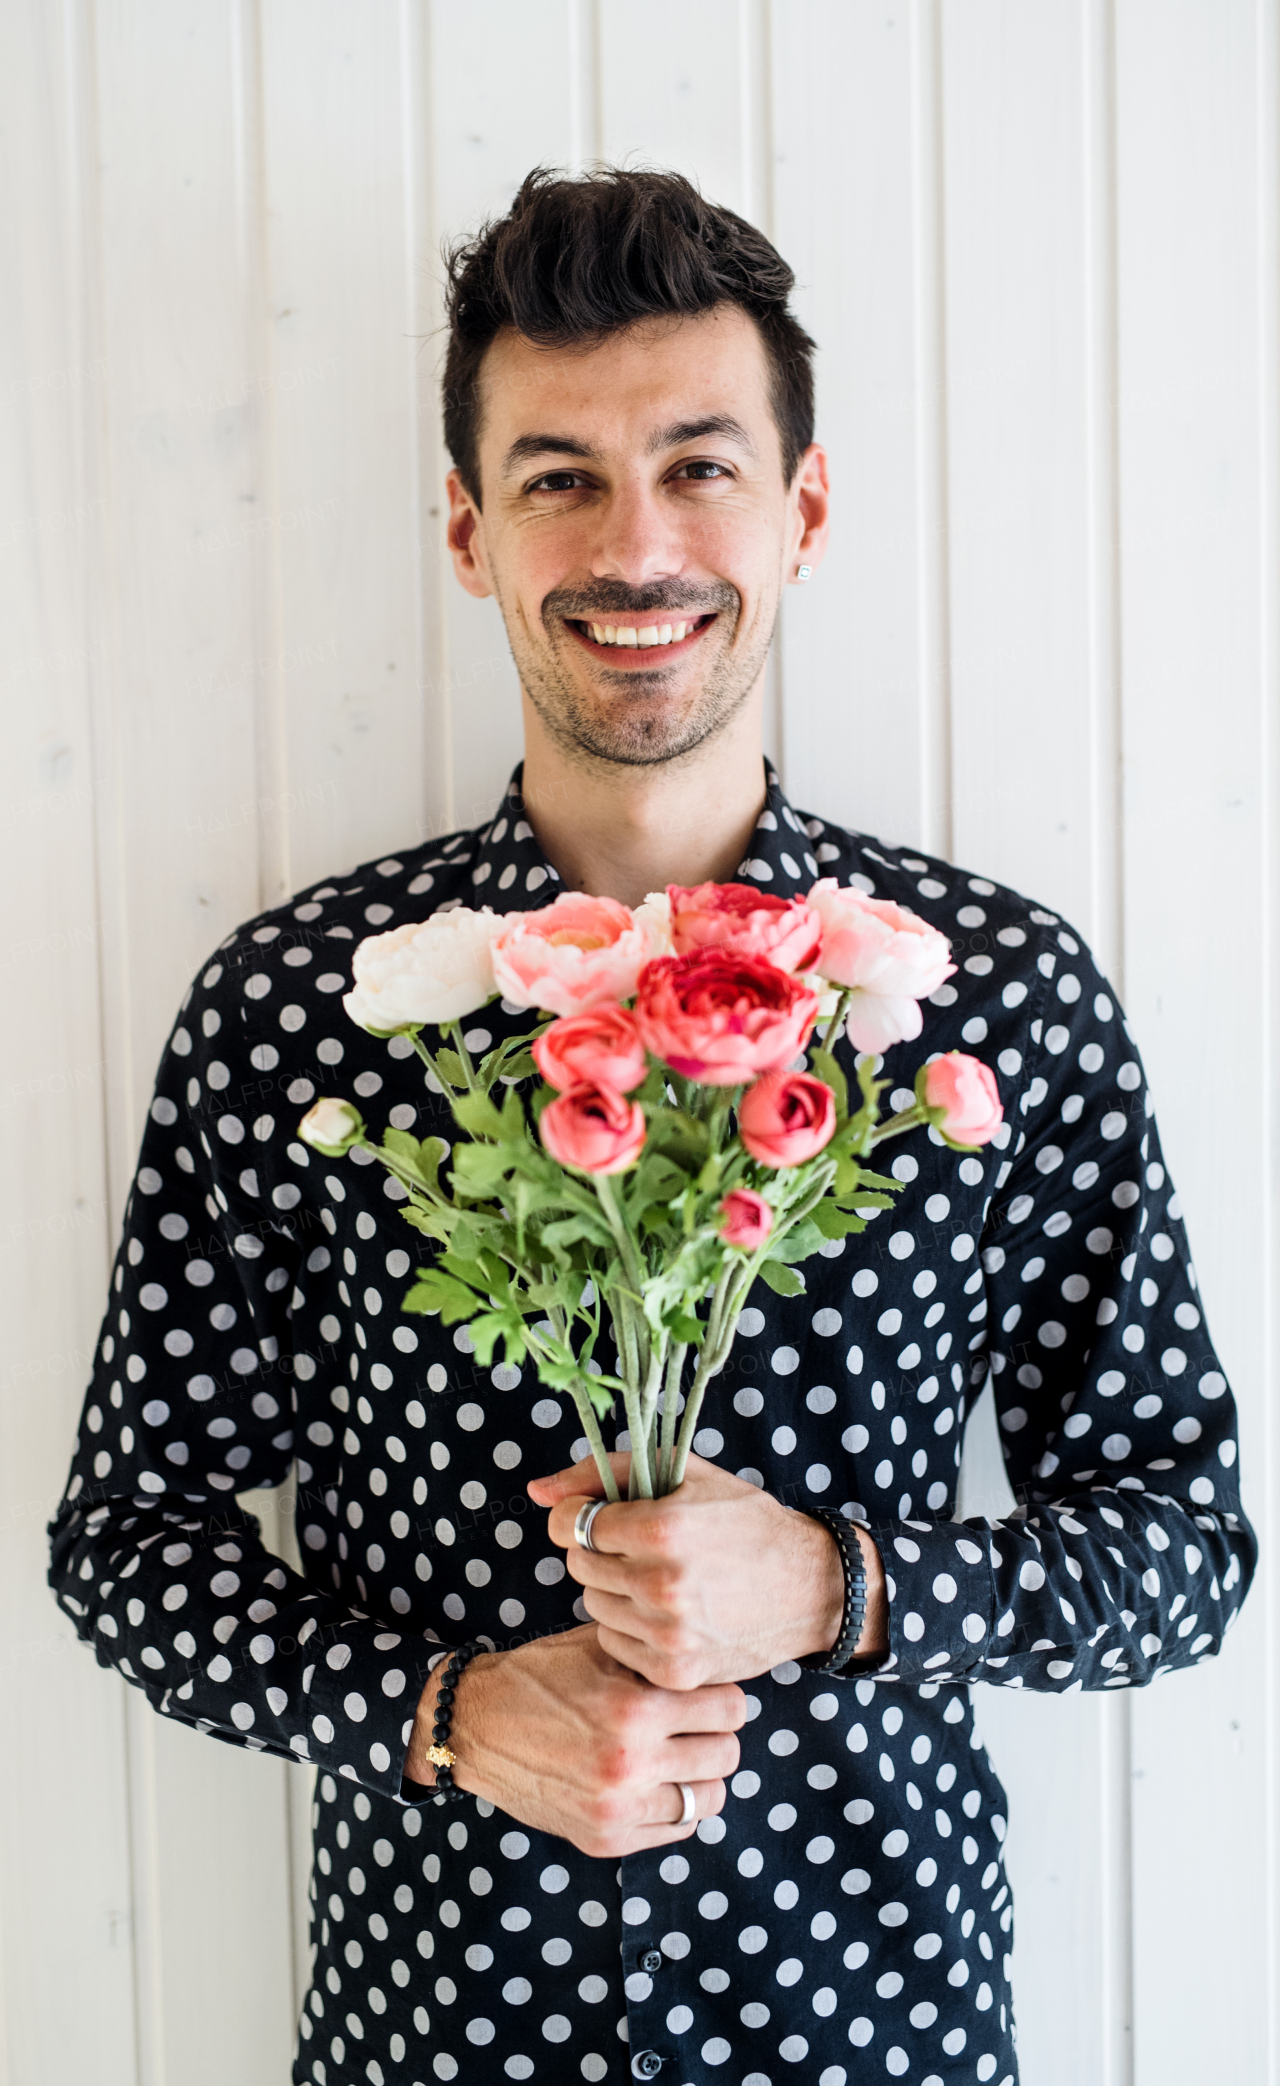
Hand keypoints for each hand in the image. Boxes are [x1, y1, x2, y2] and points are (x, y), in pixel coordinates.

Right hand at [401, 1624, 746, 1859]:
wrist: (475, 1726)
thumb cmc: (542, 1677)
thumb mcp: (599, 1648)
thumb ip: (656, 1655)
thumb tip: (712, 1656)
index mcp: (635, 1709)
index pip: (730, 1708)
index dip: (724, 1693)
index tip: (710, 1691)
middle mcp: (630, 1764)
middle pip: (727, 1754)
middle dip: (717, 1733)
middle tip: (697, 1723)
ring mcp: (618, 1809)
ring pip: (709, 1798)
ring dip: (701, 1773)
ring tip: (680, 1754)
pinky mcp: (606, 1839)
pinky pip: (676, 1829)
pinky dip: (676, 1805)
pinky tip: (656, 1782)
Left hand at [529, 1452, 887, 1689]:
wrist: (808, 1585)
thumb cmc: (742, 1519)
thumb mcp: (682, 1473)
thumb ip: (601, 1471)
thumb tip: (535, 1491)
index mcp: (661, 1528)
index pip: (571, 1523)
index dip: (581, 1515)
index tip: (602, 1516)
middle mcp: (661, 1584)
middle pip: (580, 1565)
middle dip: (599, 1550)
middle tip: (638, 1546)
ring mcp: (667, 1634)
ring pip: (593, 1605)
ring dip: (613, 1589)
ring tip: (655, 1577)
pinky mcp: (674, 1670)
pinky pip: (614, 1642)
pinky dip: (629, 1626)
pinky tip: (663, 1610)